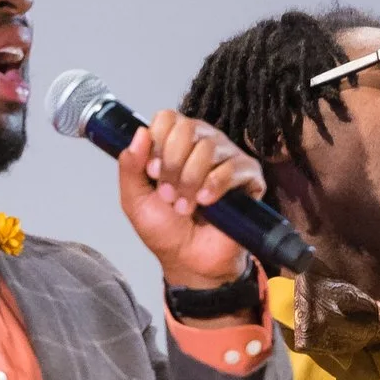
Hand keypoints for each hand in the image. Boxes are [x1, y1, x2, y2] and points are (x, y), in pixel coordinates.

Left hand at [116, 112, 266, 295]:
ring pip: (208, 148)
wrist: (188, 261)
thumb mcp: (135, 199)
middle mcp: (204, 144)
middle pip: (187, 129)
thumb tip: (138, 133)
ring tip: (185, 206)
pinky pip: (233, 167)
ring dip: (189, 181)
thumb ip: (130, 167)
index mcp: (176, 144)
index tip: (152, 172)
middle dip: (171, 165)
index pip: (168, 118)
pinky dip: (214, 186)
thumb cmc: (166, 230)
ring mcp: (228, 158)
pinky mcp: (249, 177)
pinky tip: (206, 203)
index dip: (157, 144)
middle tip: (168, 194)